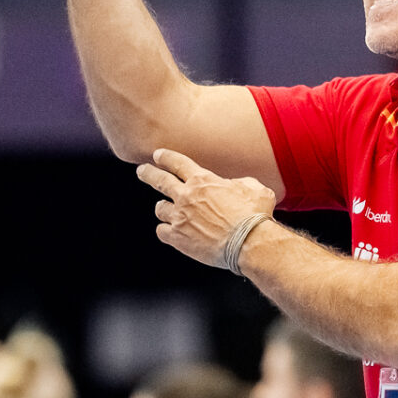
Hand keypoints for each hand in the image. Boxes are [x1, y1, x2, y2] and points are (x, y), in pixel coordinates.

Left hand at [138, 150, 275, 267]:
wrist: (249, 242)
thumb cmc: (254, 215)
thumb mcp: (254, 188)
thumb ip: (240, 184)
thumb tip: (238, 186)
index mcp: (203, 180)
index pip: (177, 162)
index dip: (165, 157)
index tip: (158, 155)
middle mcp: (186, 196)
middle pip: (159, 180)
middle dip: (148, 173)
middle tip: (142, 171)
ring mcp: (180, 217)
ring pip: (159, 208)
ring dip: (163, 208)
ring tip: (166, 210)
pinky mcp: (178, 238)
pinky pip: (162, 231)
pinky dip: (165, 231)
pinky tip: (170, 232)